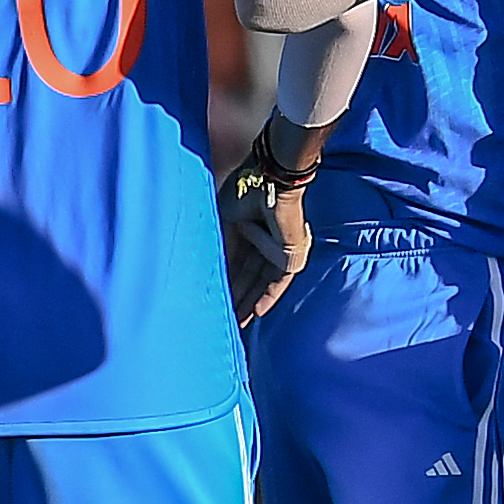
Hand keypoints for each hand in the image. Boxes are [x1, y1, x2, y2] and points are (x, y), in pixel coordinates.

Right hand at [221, 120, 315, 323]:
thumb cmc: (247, 190)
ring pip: (260, 282)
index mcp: (245, 228)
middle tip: (224, 319)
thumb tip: (215, 271)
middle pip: (247, 275)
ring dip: (249, 302)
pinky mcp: (291, 256)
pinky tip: (254, 314)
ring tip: (236, 323)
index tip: (212, 297)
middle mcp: (262, 241)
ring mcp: (277, 249)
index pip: (234, 261)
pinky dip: (266, 297)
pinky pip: (277, 282)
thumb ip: (223, 246)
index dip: (224, 279)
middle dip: (236, 297)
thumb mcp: (226, 221)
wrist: (273, 180)